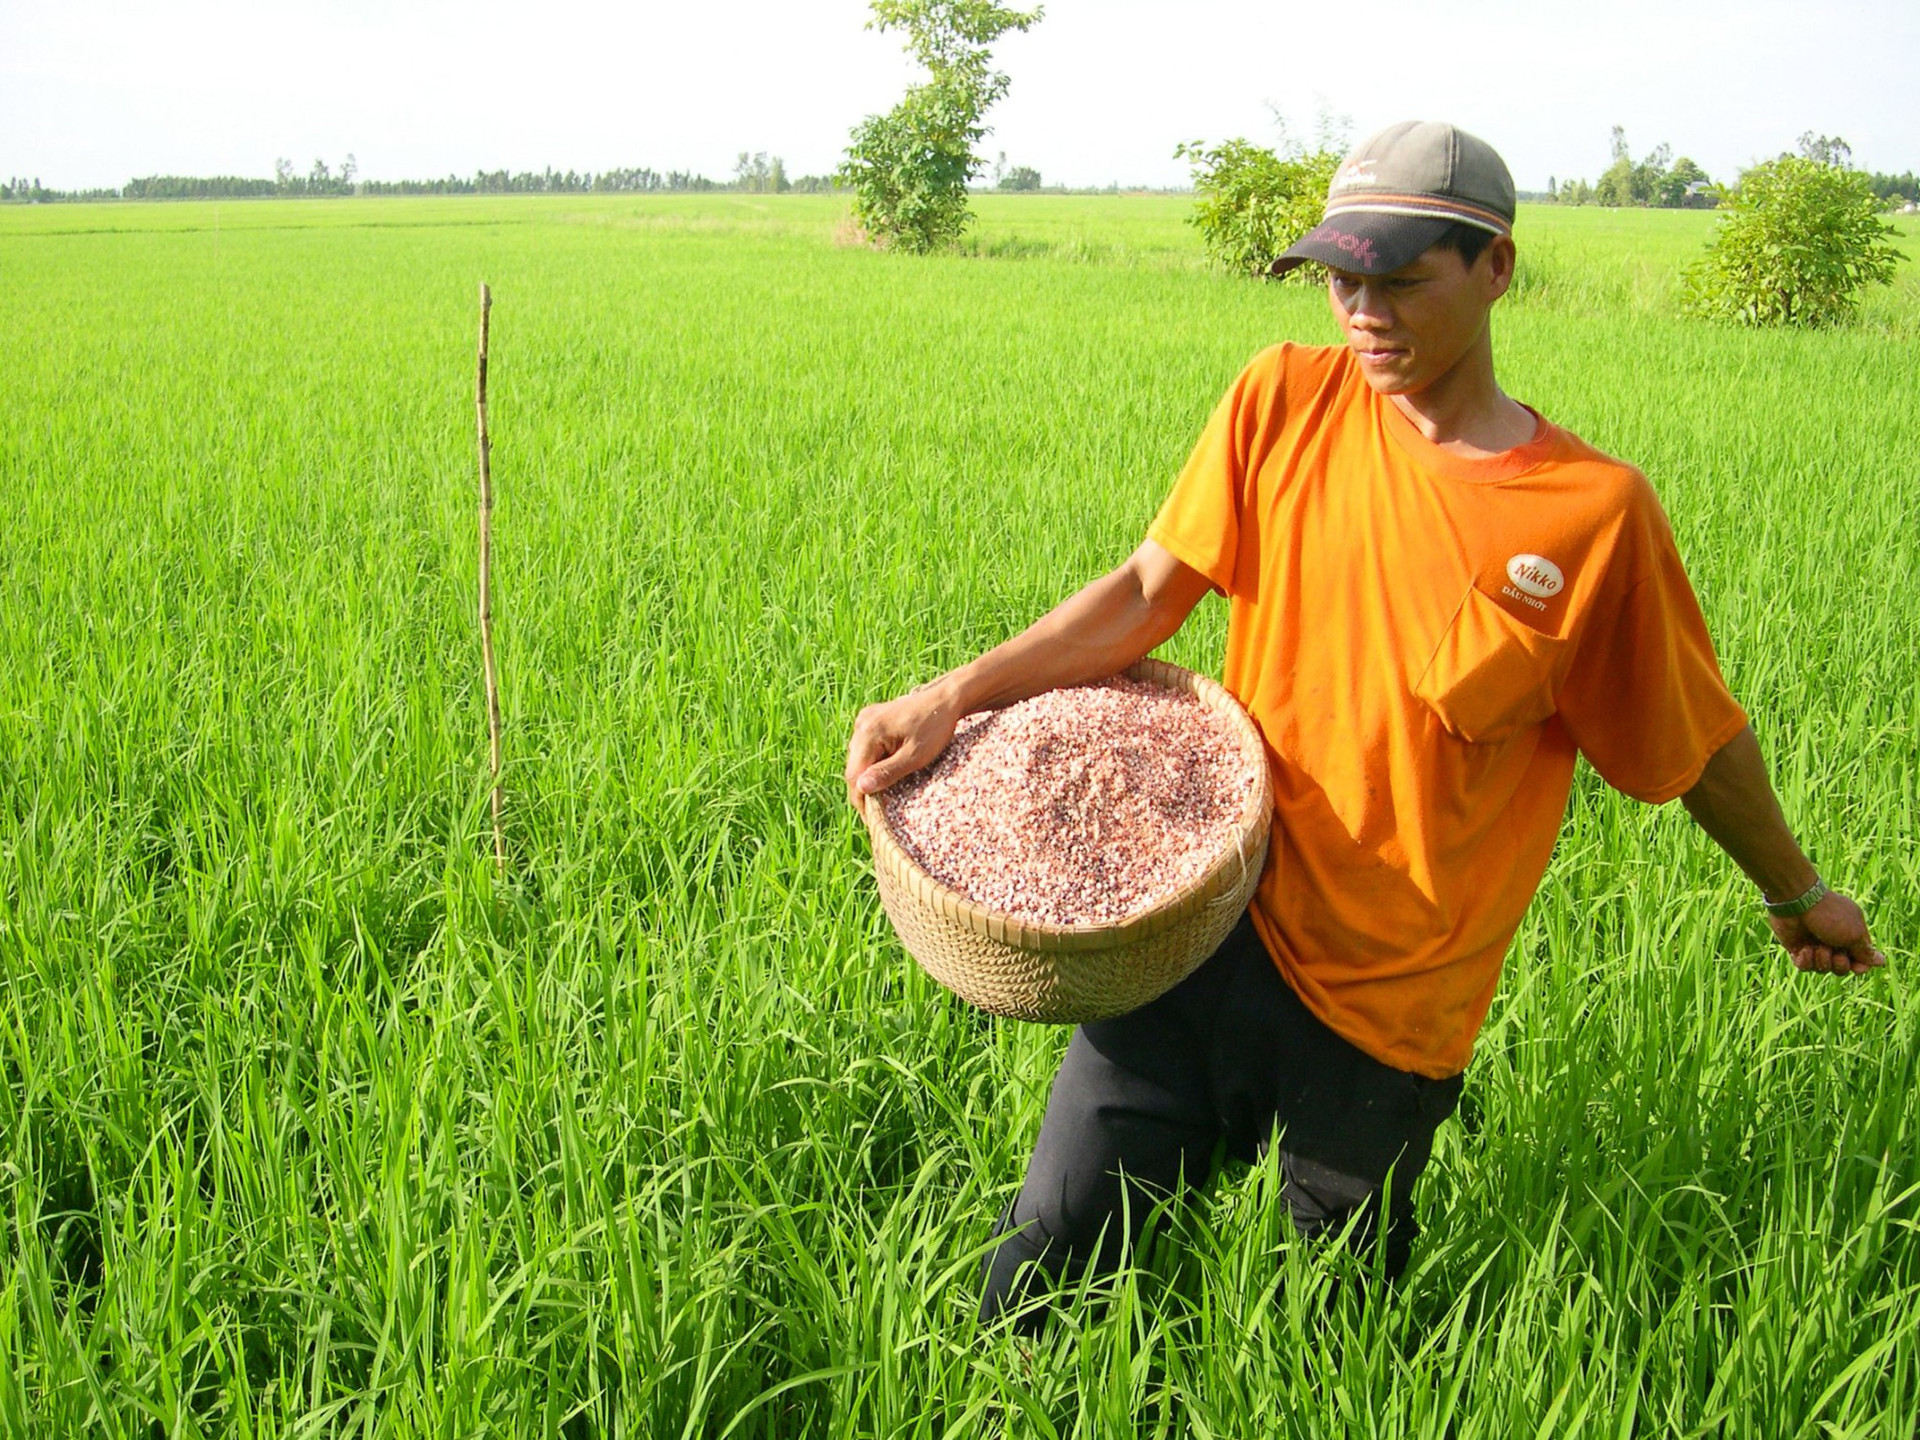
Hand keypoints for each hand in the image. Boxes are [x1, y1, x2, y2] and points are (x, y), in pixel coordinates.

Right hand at [844, 681, 962, 808]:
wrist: (946, 698)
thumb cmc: (935, 727)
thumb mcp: (915, 756)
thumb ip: (887, 772)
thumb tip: (861, 788)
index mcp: (868, 732)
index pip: (853, 774)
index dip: (861, 800)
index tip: (873, 819)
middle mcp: (862, 724)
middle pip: (854, 766)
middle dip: (865, 788)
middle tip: (881, 811)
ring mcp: (865, 719)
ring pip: (859, 757)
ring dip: (869, 775)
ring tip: (886, 791)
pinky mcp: (872, 718)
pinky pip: (866, 746)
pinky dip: (874, 760)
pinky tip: (889, 768)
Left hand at [1768, 890, 1885, 975]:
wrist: (1797, 902)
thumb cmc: (1830, 916)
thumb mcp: (1854, 934)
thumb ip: (1865, 951)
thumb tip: (1881, 961)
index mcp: (1851, 936)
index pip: (1860, 961)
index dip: (1859, 968)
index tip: (1856, 968)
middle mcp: (1833, 942)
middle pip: (1841, 968)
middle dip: (1840, 965)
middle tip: (1835, 953)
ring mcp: (1814, 945)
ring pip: (1822, 969)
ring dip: (1822, 960)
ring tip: (1817, 946)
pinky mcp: (1797, 948)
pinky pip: (1804, 967)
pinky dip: (1805, 961)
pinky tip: (1804, 949)